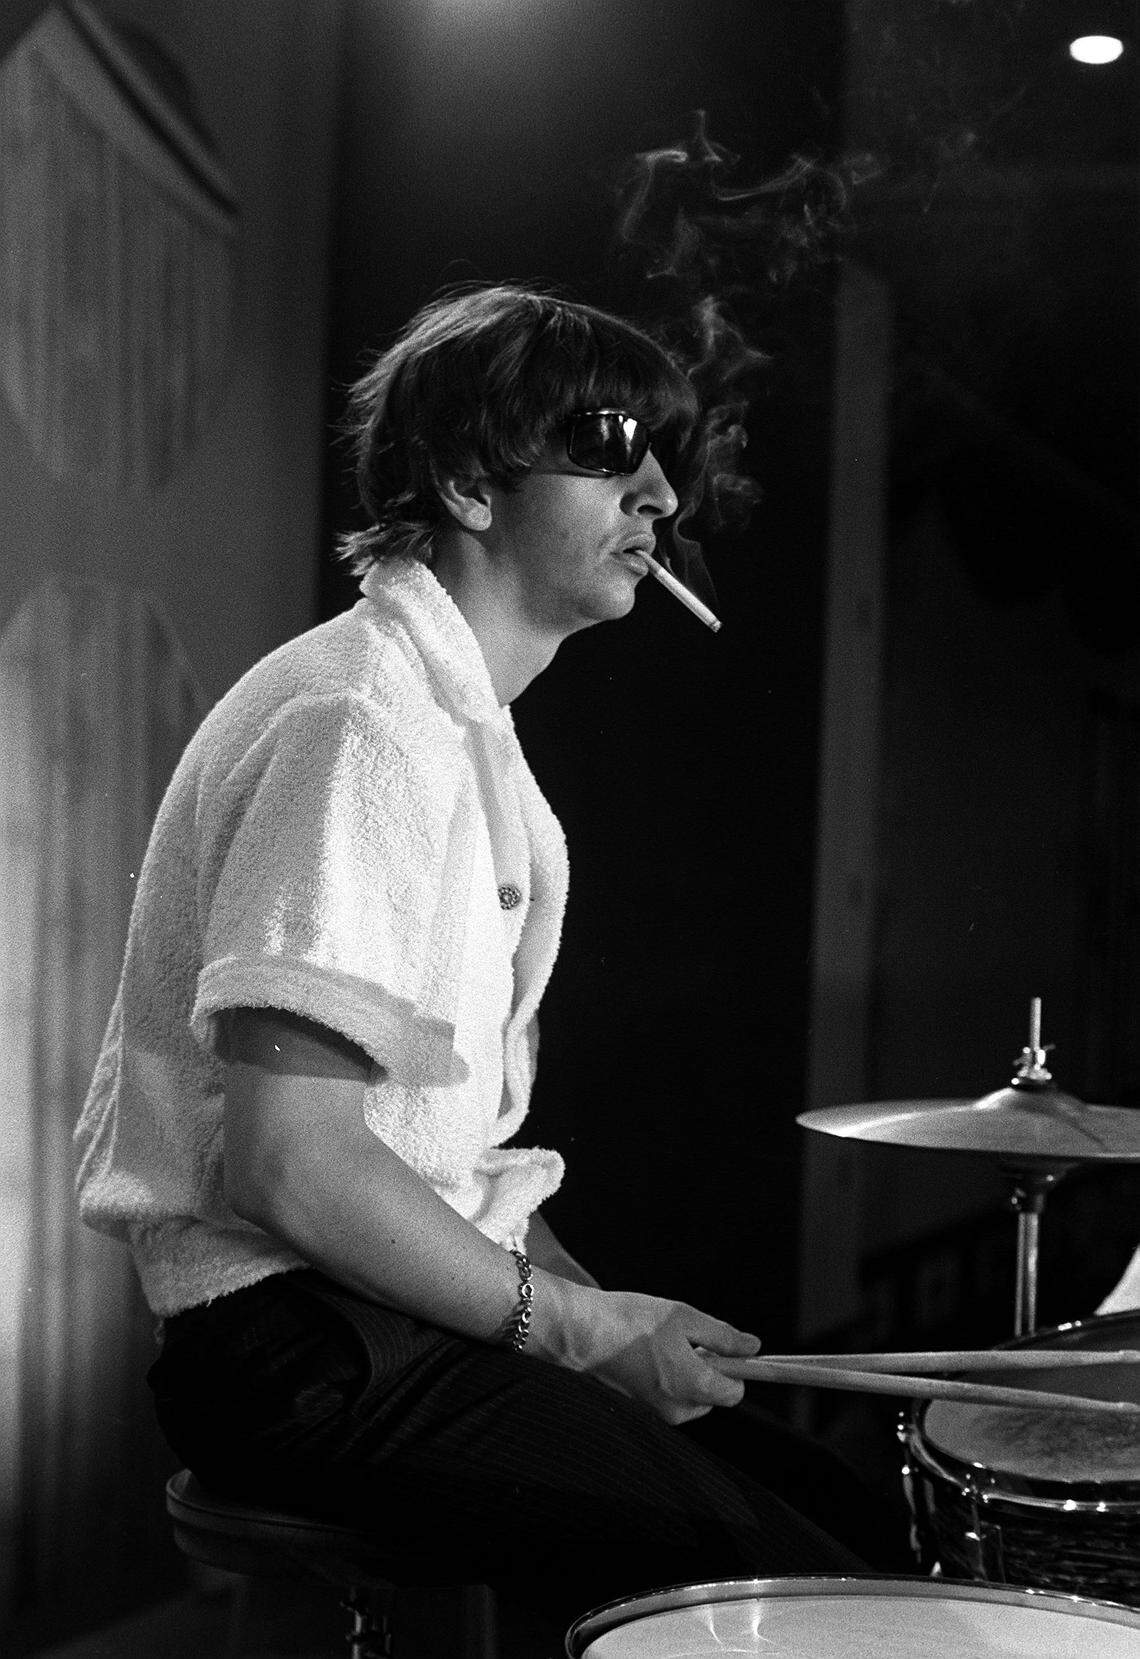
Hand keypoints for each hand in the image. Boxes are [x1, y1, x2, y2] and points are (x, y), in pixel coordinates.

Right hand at [531, 1278, 759, 1424]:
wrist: (580, 1332)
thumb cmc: (630, 1322)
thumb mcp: (684, 1317)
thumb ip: (723, 1336)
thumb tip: (753, 1348)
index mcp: (691, 1386)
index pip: (734, 1393)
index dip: (737, 1368)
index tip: (729, 1348)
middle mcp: (676, 1409)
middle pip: (712, 1396)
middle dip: (710, 1369)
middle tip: (688, 1338)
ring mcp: (656, 1412)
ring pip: (690, 1395)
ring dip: (688, 1371)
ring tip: (664, 1341)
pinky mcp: (641, 1407)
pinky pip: (669, 1394)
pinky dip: (668, 1375)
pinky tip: (650, 1351)